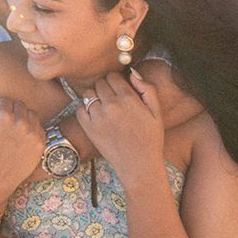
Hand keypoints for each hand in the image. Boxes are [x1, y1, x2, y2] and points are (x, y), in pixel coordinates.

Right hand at [0, 97, 44, 213]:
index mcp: (3, 116)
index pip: (4, 99)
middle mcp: (21, 122)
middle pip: (19, 104)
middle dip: (11, 110)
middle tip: (3, 122)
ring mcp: (33, 133)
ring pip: (31, 114)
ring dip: (22, 117)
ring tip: (11, 129)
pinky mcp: (41, 143)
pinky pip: (39, 127)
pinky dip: (31, 128)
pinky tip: (20, 138)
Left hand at [76, 69, 165, 184]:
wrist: (138, 164)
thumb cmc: (151, 138)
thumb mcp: (157, 112)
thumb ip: (148, 89)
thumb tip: (133, 72)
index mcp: (129, 98)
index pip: (113, 76)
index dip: (116, 80)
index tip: (119, 88)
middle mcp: (111, 105)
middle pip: (100, 83)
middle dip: (105, 87)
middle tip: (112, 98)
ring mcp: (98, 116)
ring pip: (88, 94)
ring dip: (94, 96)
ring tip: (103, 106)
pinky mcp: (88, 128)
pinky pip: (80, 108)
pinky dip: (85, 108)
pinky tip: (96, 115)